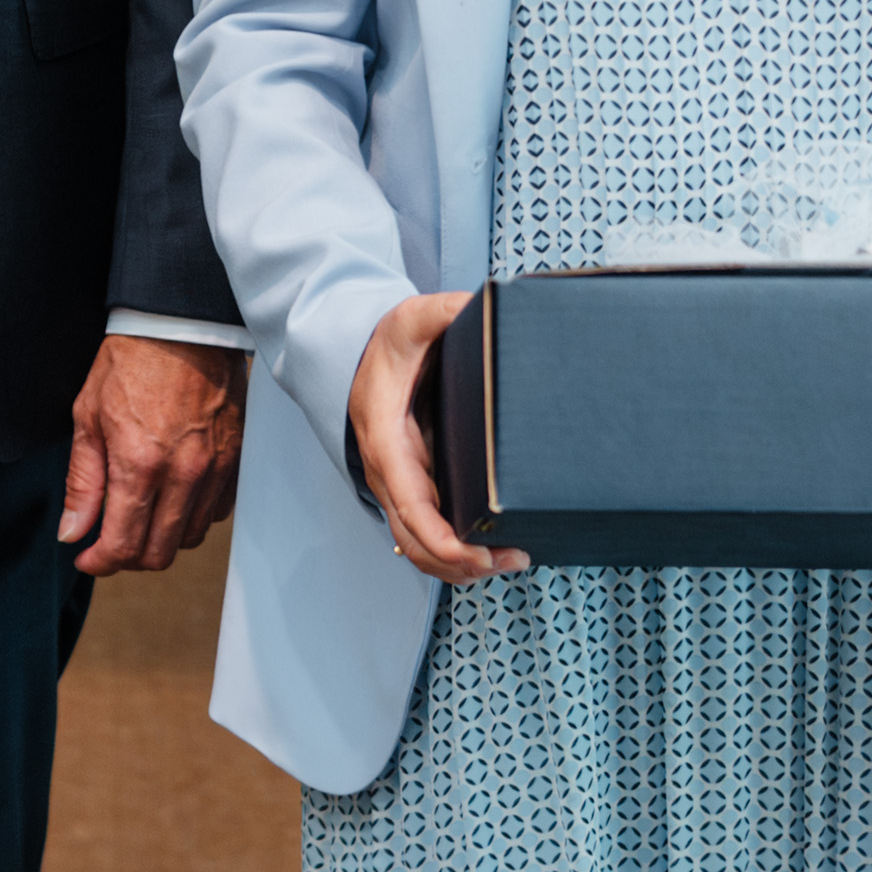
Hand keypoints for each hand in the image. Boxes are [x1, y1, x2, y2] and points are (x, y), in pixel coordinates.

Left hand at [58, 335, 242, 573]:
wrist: (180, 326)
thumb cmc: (130, 362)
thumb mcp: (87, 419)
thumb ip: (82, 483)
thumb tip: (73, 530)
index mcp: (139, 465)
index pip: (123, 546)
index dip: (100, 562)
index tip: (87, 557)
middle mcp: (182, 474)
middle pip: (159, 553)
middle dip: (128, 557)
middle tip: (108, 541)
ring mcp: (215, 469)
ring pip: (189, 537)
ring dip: (160, 538)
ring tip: (139, 517)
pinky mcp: (235, 460)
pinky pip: (217, 512)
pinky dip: (192, 517)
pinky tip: (172, 498)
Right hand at [345, 291, 522, 583]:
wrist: (354, 354)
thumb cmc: (386, 343)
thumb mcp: (411, 320)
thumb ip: (441, 311)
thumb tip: (482, 304)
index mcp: (388, 442)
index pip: (411, 508)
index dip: (444, 542)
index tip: (481, 554)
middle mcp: (388, 474)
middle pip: (417, 543)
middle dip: (463, 565)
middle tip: (517, 557)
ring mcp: (398, 486)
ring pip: (419, 549)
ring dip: (460, 568)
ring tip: (510, 559)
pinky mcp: (410, 487)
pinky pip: (425, 535)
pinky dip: (452, 555)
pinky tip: (488, 553)